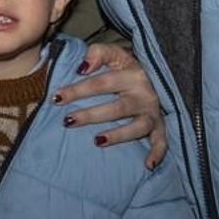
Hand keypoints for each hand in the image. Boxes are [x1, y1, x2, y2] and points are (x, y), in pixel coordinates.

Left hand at [53, 43, 167, 168]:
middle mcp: (144, 94)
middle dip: (91, 115)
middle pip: (117, 107)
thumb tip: (81, 67)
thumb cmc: (127, 68)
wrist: (157, 78)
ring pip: (137, 127)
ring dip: (118, 135)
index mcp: (132, 74)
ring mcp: (152, 112)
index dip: (78, 90)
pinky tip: (148, 165)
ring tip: (96, 141)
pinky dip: (157, 153)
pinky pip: (162, 141)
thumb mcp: (115, 54)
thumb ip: (98, 53)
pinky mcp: (159, 126)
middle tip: (67, 121)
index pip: (101, 83)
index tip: (57, 98)